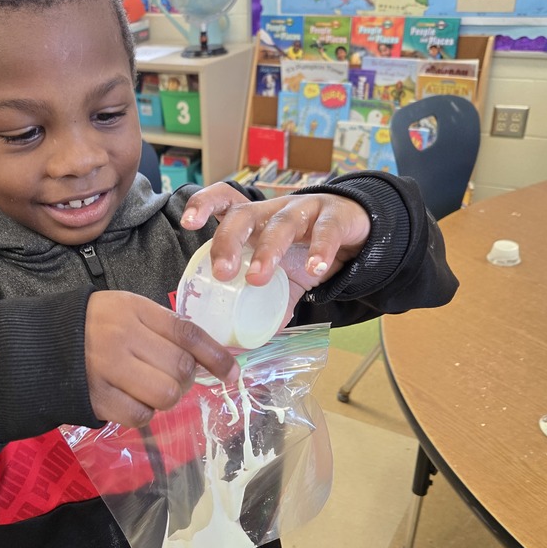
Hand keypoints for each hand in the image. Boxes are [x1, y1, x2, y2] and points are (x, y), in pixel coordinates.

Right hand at [85, 291, 238, 426]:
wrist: (40, 344)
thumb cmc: (94, 326)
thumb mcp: (127, 311)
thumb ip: (163, 328)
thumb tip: (210, 358)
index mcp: (134, 310)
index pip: (187, 333)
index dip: (216, 356)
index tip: (231, 373)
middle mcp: (122, 337)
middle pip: (180, 368)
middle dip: (185, 379)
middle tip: (171, 377)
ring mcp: (107, 369)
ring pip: (165, 395)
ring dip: (166, 398)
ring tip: (150, 389)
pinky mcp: (96, 398)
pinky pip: (140, 415)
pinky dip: (143, 413)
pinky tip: (131, 400)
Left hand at [181, 183, 370, 294]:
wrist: (359, 233)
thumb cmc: (307, 251)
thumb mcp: (283, 278)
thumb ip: (264, 305)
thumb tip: (240, 346)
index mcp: (255, 221)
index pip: (224, 201)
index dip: (204, 205)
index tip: (188, 223)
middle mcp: (273, 210)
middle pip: (244, 214)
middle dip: (228, 241)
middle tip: (222, 273)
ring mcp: (305, 210)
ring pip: (282, 222)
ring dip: (268, 249)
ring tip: (258, 277)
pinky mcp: (336, 216)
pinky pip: (327, 230)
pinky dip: (320, 250)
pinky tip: (314, 270)